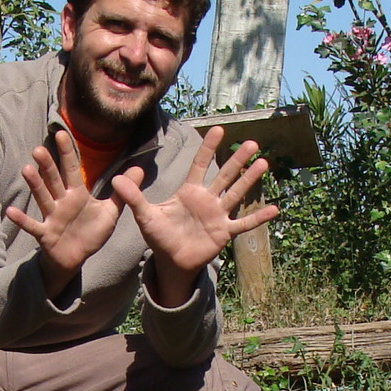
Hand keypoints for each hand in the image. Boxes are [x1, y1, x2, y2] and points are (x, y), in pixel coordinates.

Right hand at [7, 130, 121, 295]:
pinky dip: (22, 220)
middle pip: (54, 180)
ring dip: (35, 185)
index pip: (71, 169)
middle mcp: (62, 202)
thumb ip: (123, 191)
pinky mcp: (45, 233)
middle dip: (47, 165)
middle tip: (39, 149)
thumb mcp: (110, 212)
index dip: (67, 152)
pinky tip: (10, 212)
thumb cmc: (90, 233)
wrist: (76, 258)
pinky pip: (33, 226)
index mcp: (77, 194)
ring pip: (43, 198)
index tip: (61, 133)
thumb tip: (140, 168)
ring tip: (26, 170)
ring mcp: (51, 217)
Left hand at [114, 127, 275, 306]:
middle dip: (237, 159)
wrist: (170, 261)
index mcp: (189, 192)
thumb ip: (133, 196)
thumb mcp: (145, 215)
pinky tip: (275, 209)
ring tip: (264, 163)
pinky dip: (258, 218)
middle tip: (252, 142)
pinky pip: (243, 224)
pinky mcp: (224, 233)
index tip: (219, 128)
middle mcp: (207, 199)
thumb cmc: (159, 236)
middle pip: (224, 175)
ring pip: (236, 194)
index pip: (200, 164)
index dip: (208, 147)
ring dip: (250, 180)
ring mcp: (218, 215)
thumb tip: (115, 178)